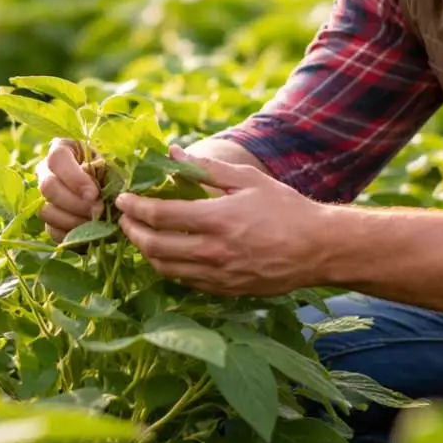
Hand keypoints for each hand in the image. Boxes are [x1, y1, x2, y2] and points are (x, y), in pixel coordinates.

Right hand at [35, 138, 101, 242]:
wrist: (108, 188)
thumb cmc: (109, 171)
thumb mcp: (109, 165)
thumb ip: (103, 174)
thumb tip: (94, 195)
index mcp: (62, 149)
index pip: (56, 159)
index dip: (74, 178)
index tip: (94, 194)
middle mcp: (45, 171)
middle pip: (48, 187)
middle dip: (75, 203)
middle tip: (98, 210)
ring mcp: (43, 196)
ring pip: (46, 210)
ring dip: (73, 220)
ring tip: (95, 222)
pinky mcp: (47, 219)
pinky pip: (51, 230)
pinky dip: (70, 234)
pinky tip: (88, 232)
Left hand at [114, 145, 325, 296]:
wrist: (319, 249)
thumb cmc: (286, 209)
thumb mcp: (248, 180)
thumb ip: (207, 168)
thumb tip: (173, 151)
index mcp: (218, 219)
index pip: (160, 215)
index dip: (134, 207)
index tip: (123, 199)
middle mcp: (214, 251)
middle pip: (154, 246)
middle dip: (132, 231)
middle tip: (124, 218)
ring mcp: (219, 275)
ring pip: (165, 269)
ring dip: (146, 252)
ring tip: (141, 235)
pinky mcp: (226, 290)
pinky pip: (185, 282)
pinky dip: (168, 268)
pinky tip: (168, 254)